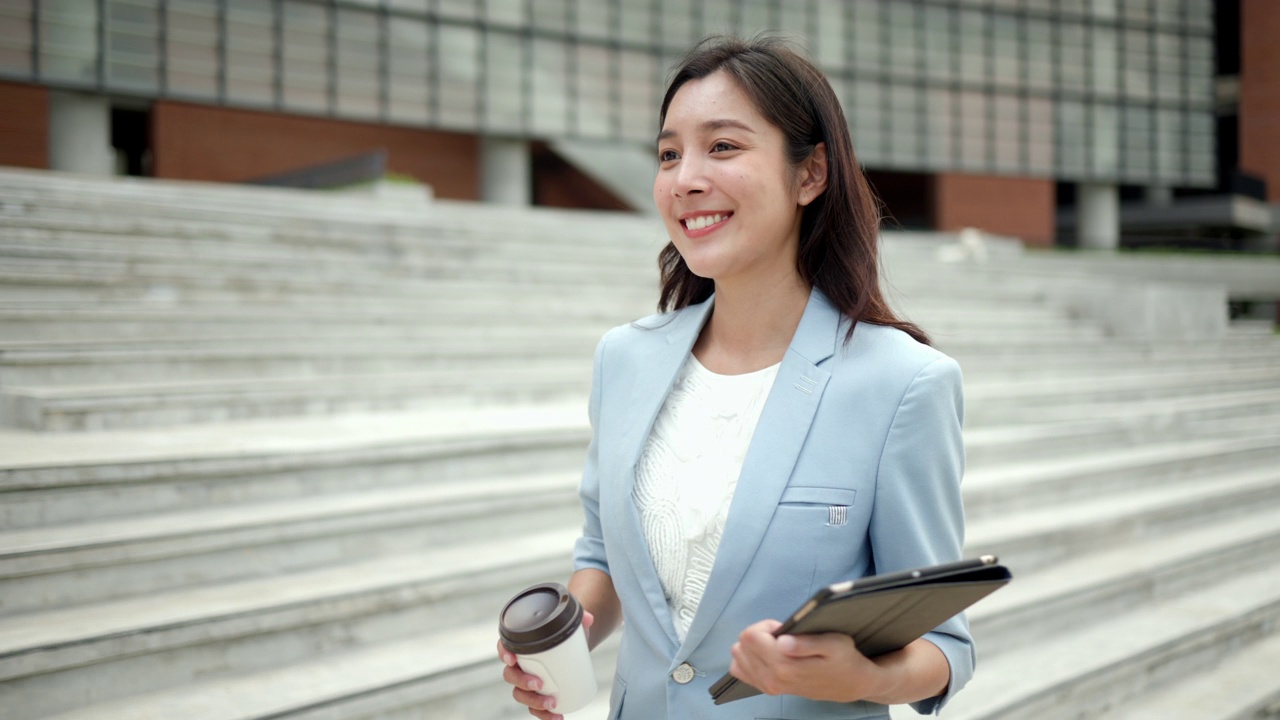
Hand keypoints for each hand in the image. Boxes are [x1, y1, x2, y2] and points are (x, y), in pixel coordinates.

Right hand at [498, 611, 594, 719]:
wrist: (572, 648)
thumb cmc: (564, 634)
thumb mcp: (570, 623)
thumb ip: (578, 617)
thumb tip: (588, 619)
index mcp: (520, 644)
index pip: (504, 646)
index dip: (504, 653)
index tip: (512, 659)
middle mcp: (518, 664)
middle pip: (510, 675)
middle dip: (522, 682)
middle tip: (539, 684)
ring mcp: (526, 681)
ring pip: (520, 694)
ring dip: (533, 701)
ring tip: (551, 703)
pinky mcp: (536, 693)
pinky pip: (533, 707)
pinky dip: (543, 715)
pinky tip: (557, 717)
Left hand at [728, 619, 887, 702]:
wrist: (849, 684)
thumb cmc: (842, 659)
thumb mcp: (833, 644)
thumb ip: (805, 642)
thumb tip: (781, 641)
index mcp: (784, 666)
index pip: (750, 636)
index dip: (765, 626)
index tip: (782, 629)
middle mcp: (772, 679)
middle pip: (742, 645)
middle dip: (759, 634)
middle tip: (782, 636)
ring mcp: (768, 686)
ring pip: (738, 656)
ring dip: (753, 646)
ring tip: (776, 646)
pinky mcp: (767, 688)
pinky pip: (740, 670)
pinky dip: (749, 658)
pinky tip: (768, 655)